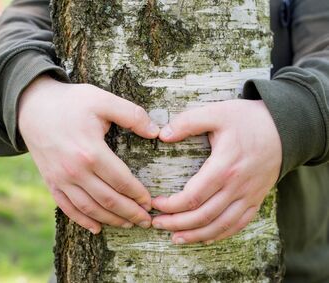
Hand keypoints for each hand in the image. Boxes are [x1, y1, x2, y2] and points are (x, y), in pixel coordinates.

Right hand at [18, 75, 159, 233]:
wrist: (32, 107)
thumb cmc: (70, 103)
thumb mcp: (102, 100)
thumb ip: (131, 115)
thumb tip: (156, 131)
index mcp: (91, 152)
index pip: (121, 181)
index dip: (138, 194)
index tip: (150, 202)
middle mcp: (75, 171)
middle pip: (108, 200)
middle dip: (130, 213)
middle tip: (146, 220)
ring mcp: (61, 179)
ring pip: (90, 208)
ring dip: (111, 220)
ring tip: (127, 224)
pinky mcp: (51, 182)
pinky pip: (67, 207)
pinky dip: (83, 220)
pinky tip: (96, 228)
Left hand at [151, 100, 281, 243]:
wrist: (286, 127)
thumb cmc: (249, 119)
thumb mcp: (217, 112)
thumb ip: (188, 122)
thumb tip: (163, 135)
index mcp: (224, 167)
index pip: (193, 197)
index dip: (171, 205)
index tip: (155, 203)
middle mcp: (237, 186)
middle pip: (203, 216)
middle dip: (177, 224)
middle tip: (157, 224)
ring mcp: (249, 195)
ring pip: (220, 225)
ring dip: (195, 235)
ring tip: (175, 238)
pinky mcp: (256, 199)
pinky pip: (238, 224)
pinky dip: (220, 234)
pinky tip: (204, 238)